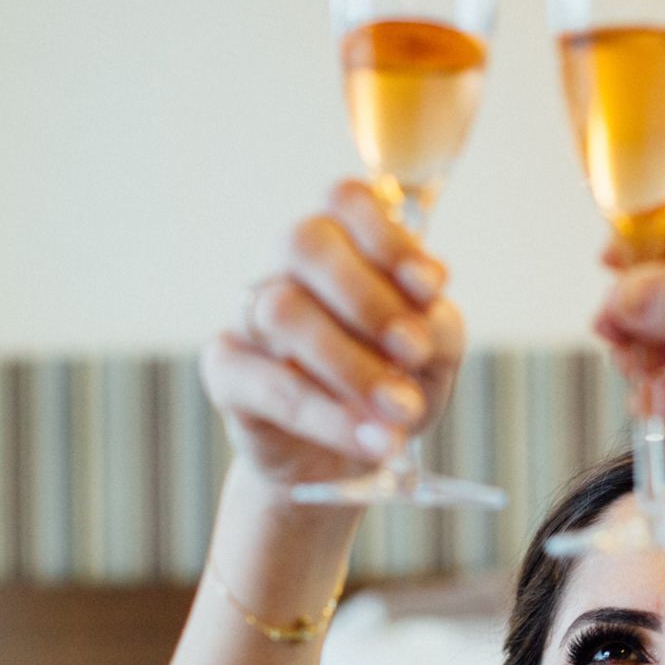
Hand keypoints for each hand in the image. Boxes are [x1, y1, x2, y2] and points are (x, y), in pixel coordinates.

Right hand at [203, 180, 465, 494]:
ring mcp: (249, 316)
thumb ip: (438, 330)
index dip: (387, 235)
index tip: (433, 286)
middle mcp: (287, 270)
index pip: (345, 200)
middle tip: (413, 353)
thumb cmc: (391, 392)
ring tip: (401, 410)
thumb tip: (427, 321)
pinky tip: (372, 440)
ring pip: (282, 310)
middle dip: (368, 298)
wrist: (346, 464)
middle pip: (304, 241)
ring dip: (352, 364)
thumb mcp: (434, 362)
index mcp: (341, 247)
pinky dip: (329, 416)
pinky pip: (269, 383)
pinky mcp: (226, 372)